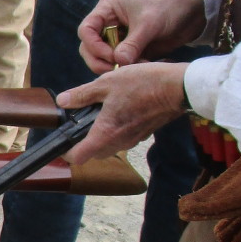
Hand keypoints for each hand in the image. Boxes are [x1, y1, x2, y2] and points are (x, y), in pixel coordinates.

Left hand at [57, 63, 188, 163]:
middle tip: (81, 123)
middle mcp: (119, 143)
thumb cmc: (142, 85)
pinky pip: (123, 139)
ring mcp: (133, 140)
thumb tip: (63, 101)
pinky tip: (118, 111)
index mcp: (105, 134)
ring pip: (109, 147)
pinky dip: (116, 131)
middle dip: (84, 143)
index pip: (78, 157)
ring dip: (101, 136)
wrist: (177, 88)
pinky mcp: (143, 134)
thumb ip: (82, 95)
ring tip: (100, 113)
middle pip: (94, 154)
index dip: (67, 152)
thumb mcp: (106, 84)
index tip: (64, 142)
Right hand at [77, 0, 205, 72]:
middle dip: (100, 60)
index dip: (93, 46)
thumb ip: (133, 43)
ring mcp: (118, 38)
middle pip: (89, 47)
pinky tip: (141, 70)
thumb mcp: (149, 24)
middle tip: (116, 69)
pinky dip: (126, 69)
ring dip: (113, 67)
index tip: (111, 56)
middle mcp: (108, 23)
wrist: (192, 12)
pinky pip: (119, 63)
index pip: (86, 30)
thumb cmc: (169, 7)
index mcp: (108, 10)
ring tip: (131, 70)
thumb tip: (118, 62)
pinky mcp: (129, 50)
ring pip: (102, 58)